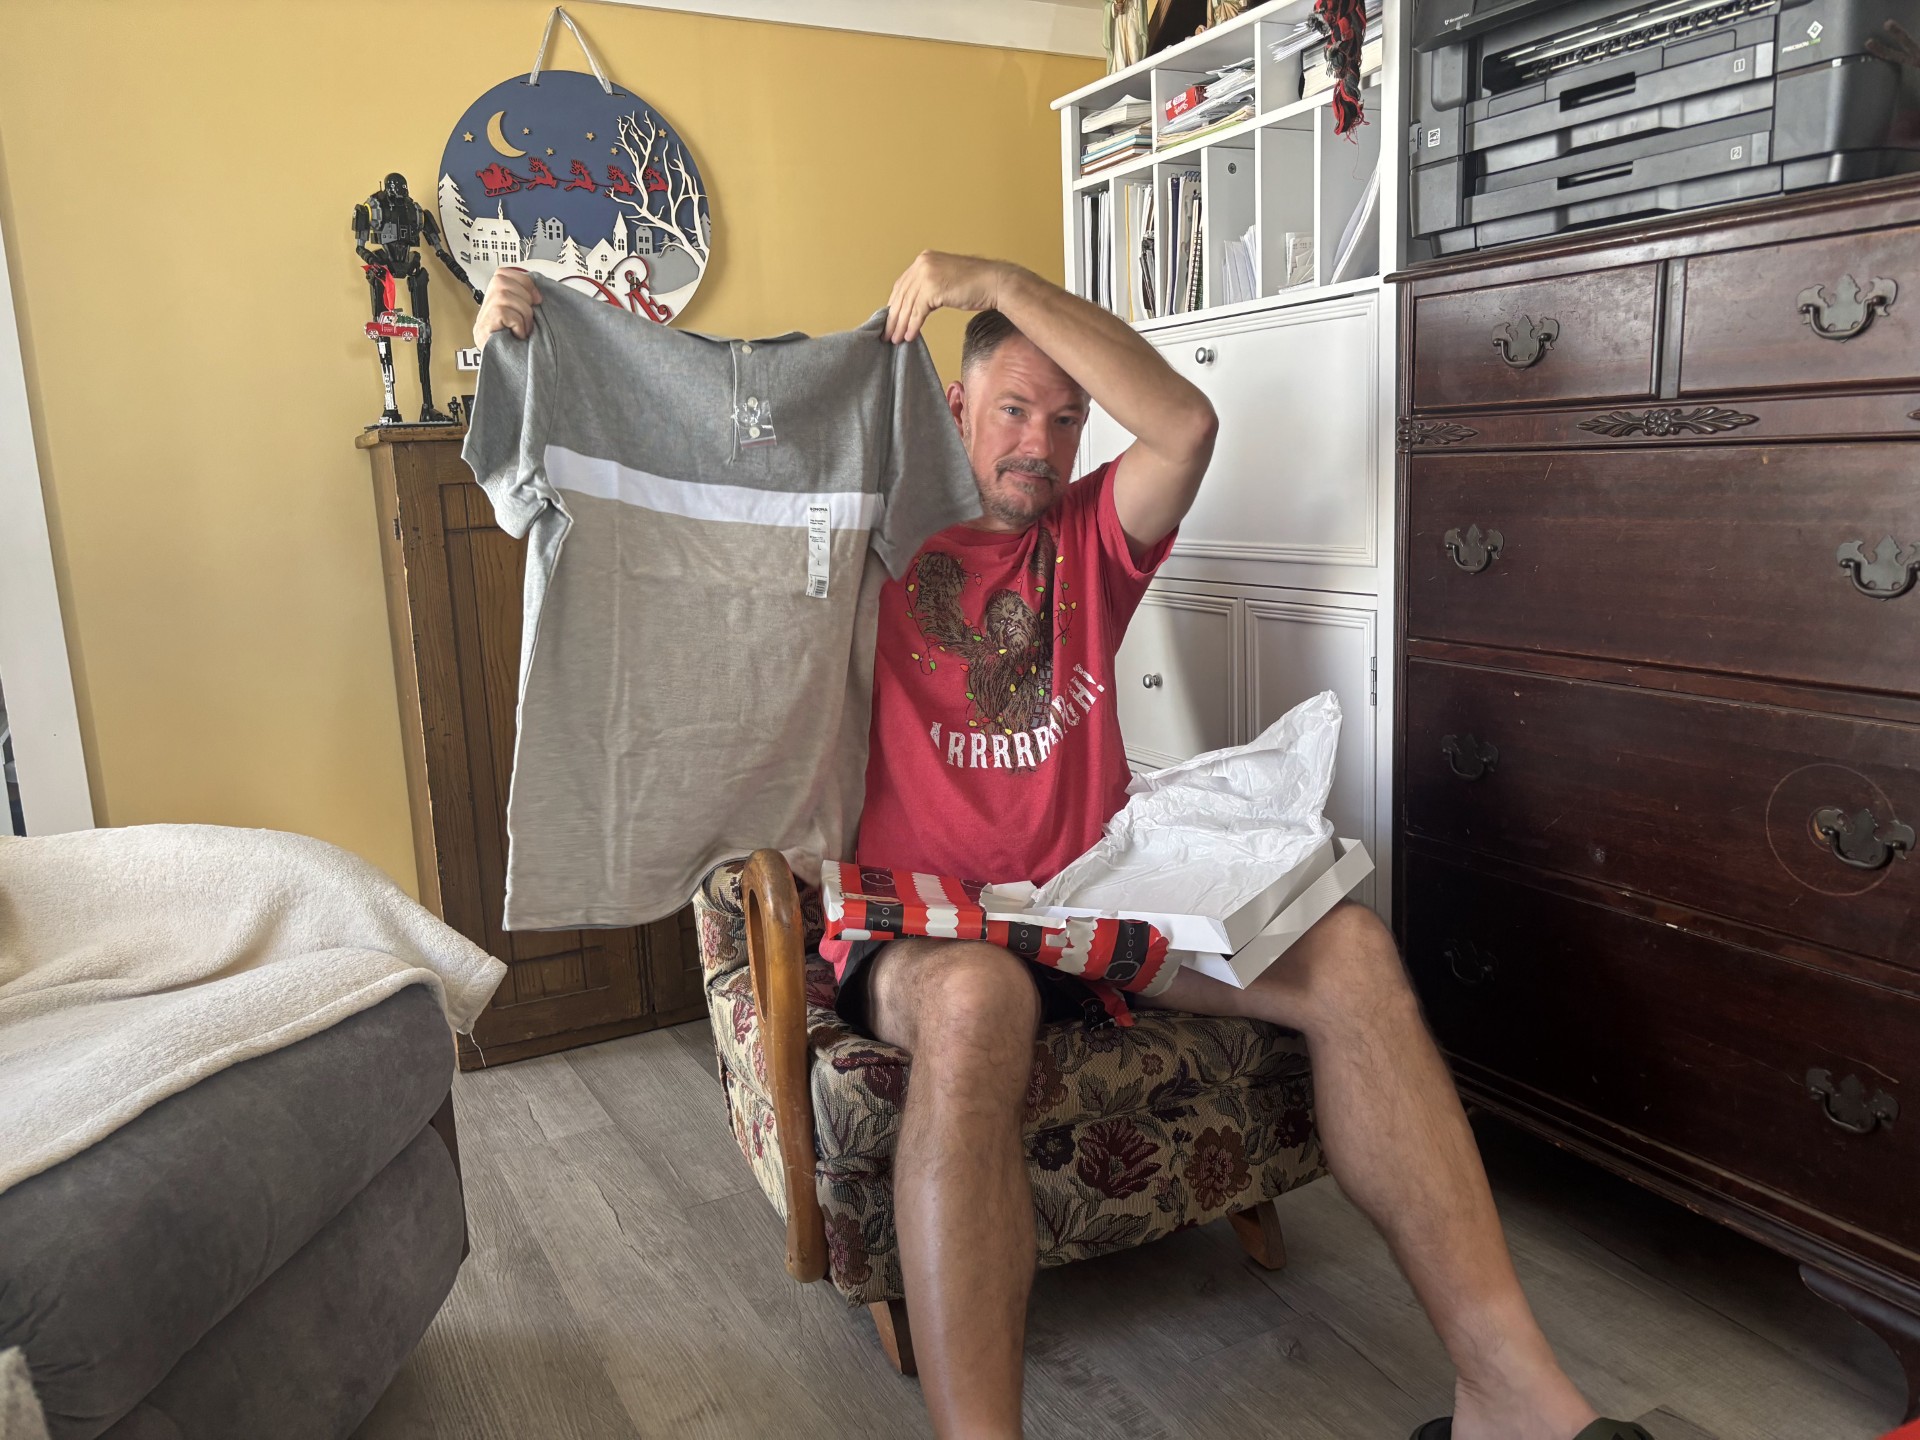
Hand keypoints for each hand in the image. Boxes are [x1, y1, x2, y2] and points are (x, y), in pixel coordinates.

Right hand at [473, 267, 540, 348]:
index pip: (502, 274)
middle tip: (528, 317)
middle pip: (501, 281)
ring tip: (524, 329)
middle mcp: (485, 310)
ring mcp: (482, 320)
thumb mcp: (527, 320)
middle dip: (523, 297)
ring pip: (504, 295)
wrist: (518, 376)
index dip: (522, 280)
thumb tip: (537, 292)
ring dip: (522, 313)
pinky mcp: (483, 328)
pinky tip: (518, 335)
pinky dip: (517, 323)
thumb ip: (526, 302)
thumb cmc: (524, 350)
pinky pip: (503, 311)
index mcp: (495, 304)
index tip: (536, 297)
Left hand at [884, 251, 1019, 343]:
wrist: (995, 283)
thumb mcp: (946, 280)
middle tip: (887, 334)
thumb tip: (914, 306)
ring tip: (896, 339)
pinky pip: (917, 311)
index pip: (902, 285)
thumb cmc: (976, 284)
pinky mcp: (933, 288)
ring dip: (901, 325)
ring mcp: (927, 274)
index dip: (894, 305)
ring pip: (908, 305)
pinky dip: (912, 326)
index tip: (890, 320)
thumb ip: (929, 287)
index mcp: (924, 259)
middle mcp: (923, 263)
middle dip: (893, 317)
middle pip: (901, 295)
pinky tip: (909, 336)